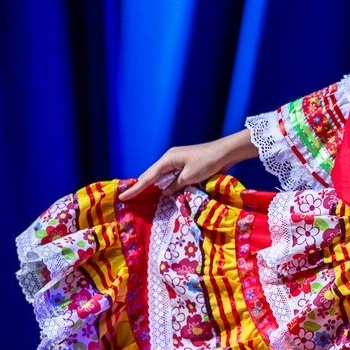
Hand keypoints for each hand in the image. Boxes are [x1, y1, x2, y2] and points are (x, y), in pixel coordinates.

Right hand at [118, 129, 255, 199]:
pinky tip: (163, 192)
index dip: (136, 188)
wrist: (226, 152)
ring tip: (140, 196)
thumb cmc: (208, 162)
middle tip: (127, 197)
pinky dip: (166, 184)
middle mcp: (171, 159)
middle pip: (152, 175)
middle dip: (141, 186)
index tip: (123, 196)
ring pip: (162, 176)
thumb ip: (175, 185)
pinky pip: (171, 176)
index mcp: (168, 159)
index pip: (148, 176)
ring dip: (154, 186)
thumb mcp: (190, 177)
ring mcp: (179, 161)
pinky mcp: (187, 165)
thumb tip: (164, 192)